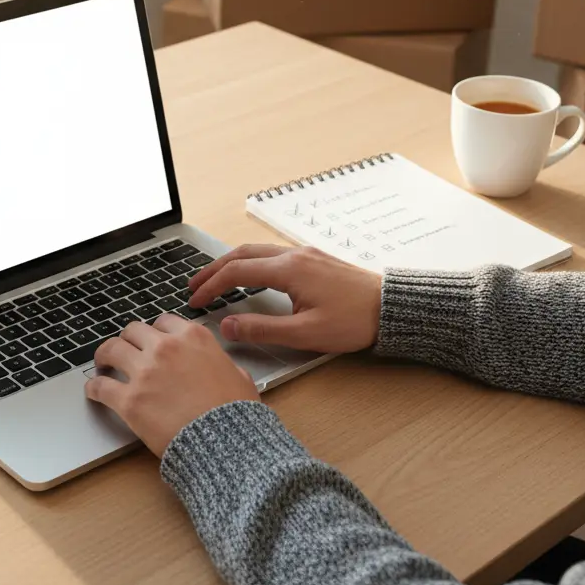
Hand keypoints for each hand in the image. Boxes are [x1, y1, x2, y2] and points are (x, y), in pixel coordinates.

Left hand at [84, 314, 258, 455]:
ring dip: (105, 356)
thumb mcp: (240, 377)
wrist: (225, 441)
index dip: (155, 331)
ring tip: (103, 365)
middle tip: (125, 351)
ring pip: (111, 350)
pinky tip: (94, 391)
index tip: (151, 340)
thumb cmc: (235, 413)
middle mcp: (166, 348)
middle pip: (133, 330)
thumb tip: (224, 368)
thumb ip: (224, 365)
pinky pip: (100, 386)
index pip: (164, 321)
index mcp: (193, 338)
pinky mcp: (129, 400)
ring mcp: (145, 372)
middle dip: (128, 340)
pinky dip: (94, 388)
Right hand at [187, 245, 381, 353]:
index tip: (194, 300)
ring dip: (232, 263)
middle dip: (214, 269)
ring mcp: (305, 254)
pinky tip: (250, 275)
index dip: (211, 286)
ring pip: (257, 250)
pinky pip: (272, 254)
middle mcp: (294, 255)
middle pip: (242, 254)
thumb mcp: (305, 333)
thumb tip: (228, 326)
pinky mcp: (315, 259)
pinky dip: (251, 262)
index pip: (236, 272)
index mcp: (289, 270)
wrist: (391, 307)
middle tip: (193, 285)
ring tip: (215, 279)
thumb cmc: (354, 321)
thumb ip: (262, 329)